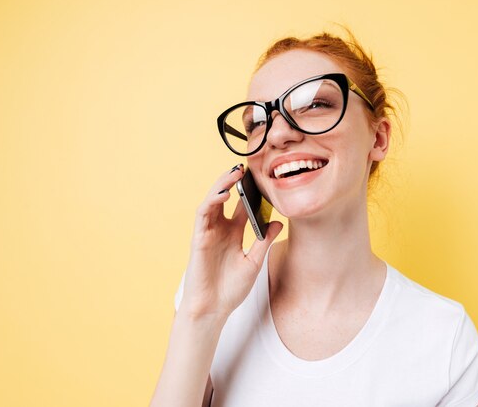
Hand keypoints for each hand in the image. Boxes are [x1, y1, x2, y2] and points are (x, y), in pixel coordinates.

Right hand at [180, 164, 282, 320]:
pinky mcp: (199, 238)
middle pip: (225, 198)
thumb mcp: (254, 262)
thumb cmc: (231, 289)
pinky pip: (203, 214)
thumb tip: (278, 222)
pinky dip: (211, 200)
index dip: (250, 191)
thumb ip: (263, 241)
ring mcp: (208, 232)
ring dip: (222, 184)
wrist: (213, 309)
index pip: (241, 206)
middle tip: (246, 167)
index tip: (262, 178)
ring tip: (235, 172)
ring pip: (212, 200)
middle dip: (234, 181)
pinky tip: (223, 192)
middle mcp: (220, 229)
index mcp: (233, 233)